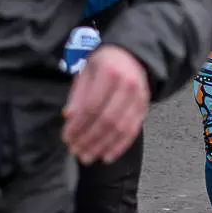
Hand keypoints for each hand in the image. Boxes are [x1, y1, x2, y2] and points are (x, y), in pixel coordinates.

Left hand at [62, 46, 149, 164]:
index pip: (92, 105)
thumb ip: (78, 94)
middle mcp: (128, 84)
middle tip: (75, 151)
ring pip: (121, 128)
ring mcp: (139, 96)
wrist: (132, 55)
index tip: (66, 137)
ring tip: (87, 157)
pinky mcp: (144, 106)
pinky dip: (120, 146)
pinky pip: (133, 130)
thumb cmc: (104, 64)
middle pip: (107, 119)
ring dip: (102, 146)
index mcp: (109, 72)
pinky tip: (107, 156)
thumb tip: (69, 117)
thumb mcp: (86, 71)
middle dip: (89, 139)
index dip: (78, 125)